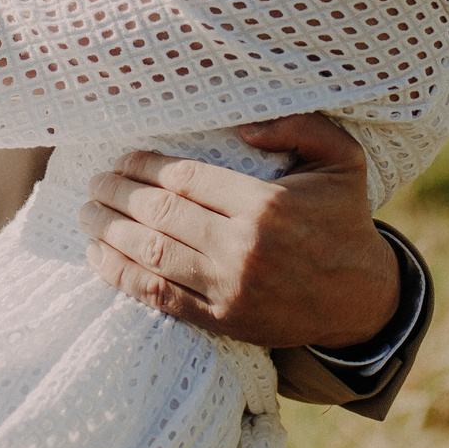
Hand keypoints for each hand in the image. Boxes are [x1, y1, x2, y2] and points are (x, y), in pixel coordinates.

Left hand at [81, 113, 400, 349]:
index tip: (124, 158)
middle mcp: (245, 247)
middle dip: (117, 194)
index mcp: (267, 204)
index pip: (186, 179)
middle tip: (94, 182)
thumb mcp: (342, 160)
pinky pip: (160, 297)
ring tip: (86, 215)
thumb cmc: (345, 221)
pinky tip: (99, 258)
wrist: (362, 301)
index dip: (145, 166)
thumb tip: (242, 128)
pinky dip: (122, 276)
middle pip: (160, 214)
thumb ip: (299, 126)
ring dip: (110, 232)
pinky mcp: (223, 320)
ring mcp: (231, 288)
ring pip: (152, 255)